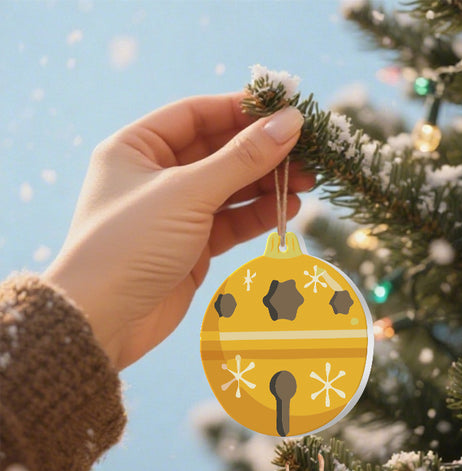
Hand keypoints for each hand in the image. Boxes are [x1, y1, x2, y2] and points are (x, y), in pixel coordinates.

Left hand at [44, 93, 312, 369]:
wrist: (105, 319)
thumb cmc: (132, 244)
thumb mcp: (188, 193)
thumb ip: (242, 159)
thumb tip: (289, 122)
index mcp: (136, 147)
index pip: (197, 115)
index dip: (242, 111)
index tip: (286, 111)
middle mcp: (154, 175)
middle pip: (218, 152)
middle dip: (263, 152)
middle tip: (308, 153)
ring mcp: (175, 213)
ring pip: (229, 189)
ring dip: (267, 185)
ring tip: (308, 183)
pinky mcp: (191, 248)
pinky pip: (231, 222)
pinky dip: (258, 215)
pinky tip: (287, 209)